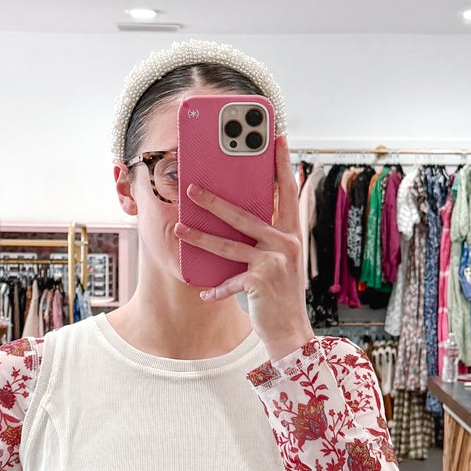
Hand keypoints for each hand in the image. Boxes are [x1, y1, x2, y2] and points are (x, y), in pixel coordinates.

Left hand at [175, 133, 314, 359]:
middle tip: (191, 186)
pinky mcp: (260, 282)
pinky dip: (215, 289)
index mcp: (290, 233)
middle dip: (215, 200)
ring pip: (229, 244)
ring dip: (200, 236)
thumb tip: (243, 215)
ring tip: (178, 227)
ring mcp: (273, 262)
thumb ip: (267, 238)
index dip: (282, 163)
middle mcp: (285, 243)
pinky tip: (203, 292)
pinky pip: (230, 281)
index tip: (277, 138)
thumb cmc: (281, 294)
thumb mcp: (280, 261)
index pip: (287, 191)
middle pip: (245, 215)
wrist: (292, 332)